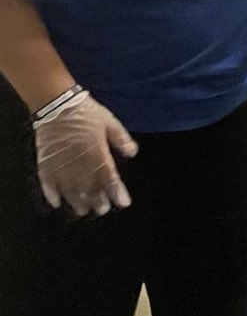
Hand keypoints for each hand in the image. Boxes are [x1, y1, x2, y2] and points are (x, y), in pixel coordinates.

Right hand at [34, 91, 137, 216]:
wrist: (57, 104)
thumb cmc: (86, 112)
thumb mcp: (110, 122)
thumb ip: (121, 139)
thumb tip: (132, 153)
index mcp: (97, 154)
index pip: (109, 178)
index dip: (116, 192)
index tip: (123, 203)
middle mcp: (79, 164)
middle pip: (90, 188)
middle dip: (98, 201)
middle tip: (102, 210)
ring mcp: (61, 166)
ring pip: (70, 191)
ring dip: (78, 202)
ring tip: (84, 211)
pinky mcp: (45, 164)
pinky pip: (47, 185)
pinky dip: (52, 195)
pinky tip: (57, 203)